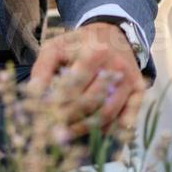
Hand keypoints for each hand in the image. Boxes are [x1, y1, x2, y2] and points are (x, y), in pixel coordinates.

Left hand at [27, 22, 145, 141]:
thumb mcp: (56, 47)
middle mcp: (116, 66)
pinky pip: (126, 118)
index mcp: (94, 52)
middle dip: (70, 118)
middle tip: (54, 129)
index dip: (58, 104)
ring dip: (86, 128)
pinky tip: (96, 136)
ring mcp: (130, 79)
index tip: (43, 116)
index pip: (74, 86)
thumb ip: (42, 68)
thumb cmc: (78, 44)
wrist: (112, 34)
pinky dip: (111, 131)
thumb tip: (33, 93)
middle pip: (91, 102)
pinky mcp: (139, 91)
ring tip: (68, 133)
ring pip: (108, 113)